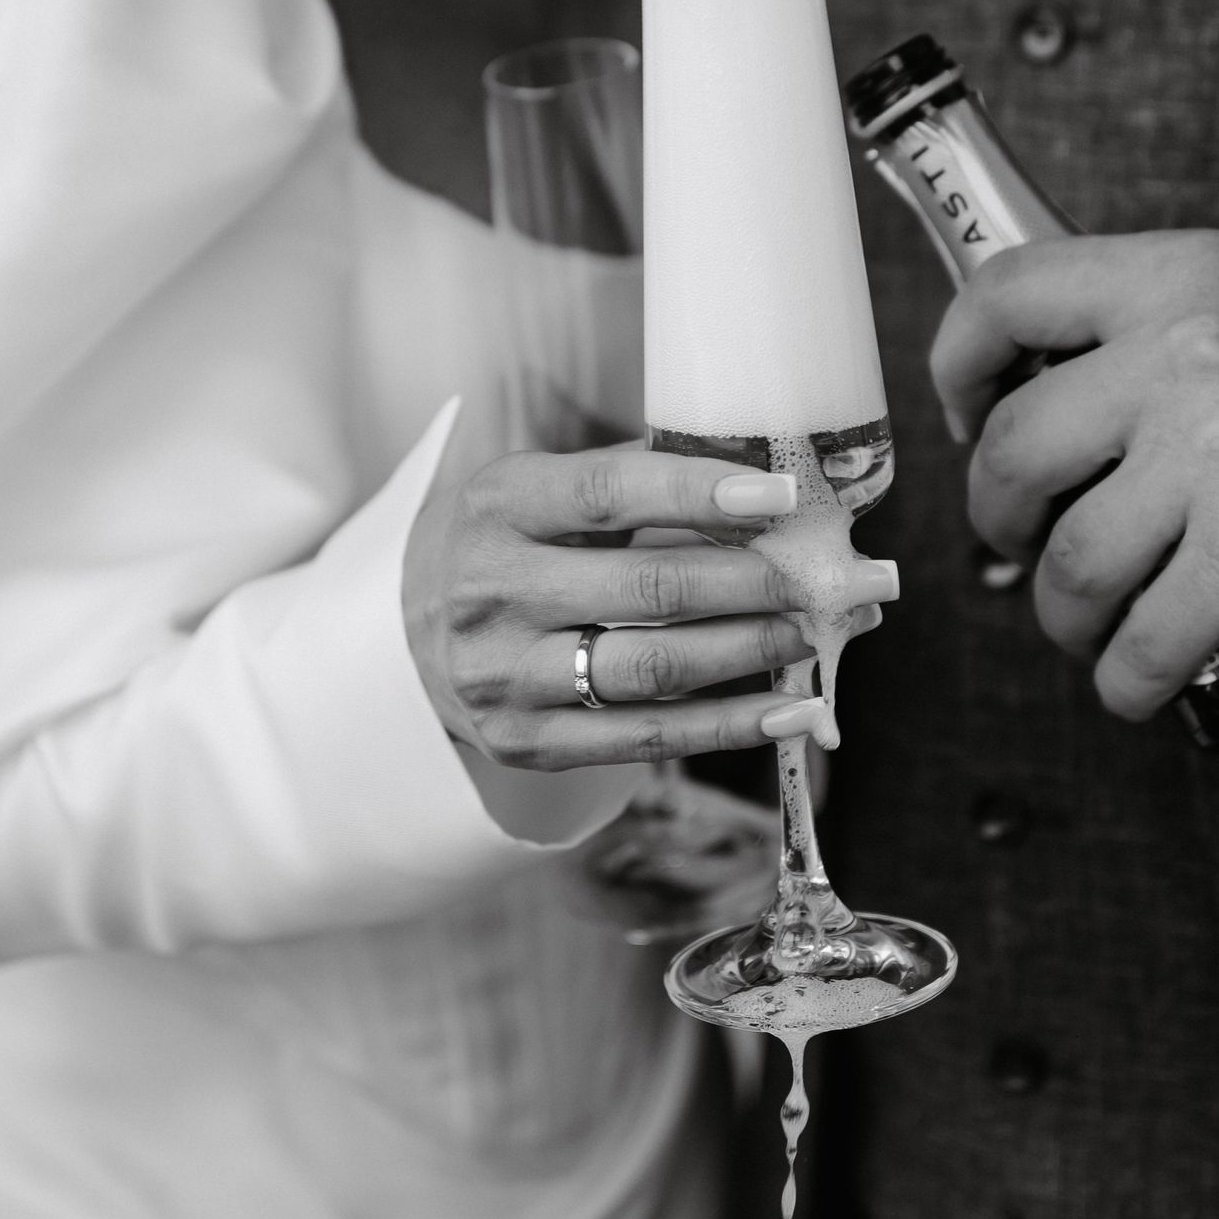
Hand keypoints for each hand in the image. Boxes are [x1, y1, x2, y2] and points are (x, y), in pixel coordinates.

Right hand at [403, 440, 892, 769]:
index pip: (614, 491)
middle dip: (752, 582)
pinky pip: (643, 738)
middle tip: (819, 578)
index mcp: (500, 505)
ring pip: (652, 667)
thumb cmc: (502, 544)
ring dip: (750, 651)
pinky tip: (789, 712)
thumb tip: (762, 476)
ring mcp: (505, 675)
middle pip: (648, 586)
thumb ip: (635, 478)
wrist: (398, 635)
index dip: (702, 492)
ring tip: (811, 633)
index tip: (780, 497)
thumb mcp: (538, 489)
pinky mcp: (525, 742)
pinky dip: (727, 726)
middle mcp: (493, 590)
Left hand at [930, 230, 1218, 719]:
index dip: (957, 362)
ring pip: (1069, 564)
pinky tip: (1140, 676)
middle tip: (1023, 540)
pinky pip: (1141, 644)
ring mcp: (1216, 456)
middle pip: (1013, 450)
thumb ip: (1147, 330)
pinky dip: (1125, 680)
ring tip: (1090, 619)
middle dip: (998, 518)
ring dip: (1064, 613)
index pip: (1007, 292)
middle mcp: (1186, 356)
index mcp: (1178, 278)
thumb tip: (1028, 394)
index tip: (967, 415)